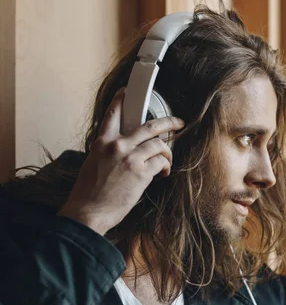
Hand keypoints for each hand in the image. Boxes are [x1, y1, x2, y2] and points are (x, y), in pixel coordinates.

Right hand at [58, 89, 184, 234]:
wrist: (88, 212)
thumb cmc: (88, 194)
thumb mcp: (93, 164)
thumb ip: (107, 153)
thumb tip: (121, 152)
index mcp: (102, 143)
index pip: (113, 114)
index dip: (121, 100)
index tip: (127, 92)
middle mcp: (117, 146)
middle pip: (149, 126)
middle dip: (168, 122)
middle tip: (177, 122)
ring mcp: (130, 158)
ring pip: (158, 144)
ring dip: (167, 152)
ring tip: (167, 161)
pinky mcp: (141, 172)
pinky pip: (161, 161)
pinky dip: (165, 167)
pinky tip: (163, 174)